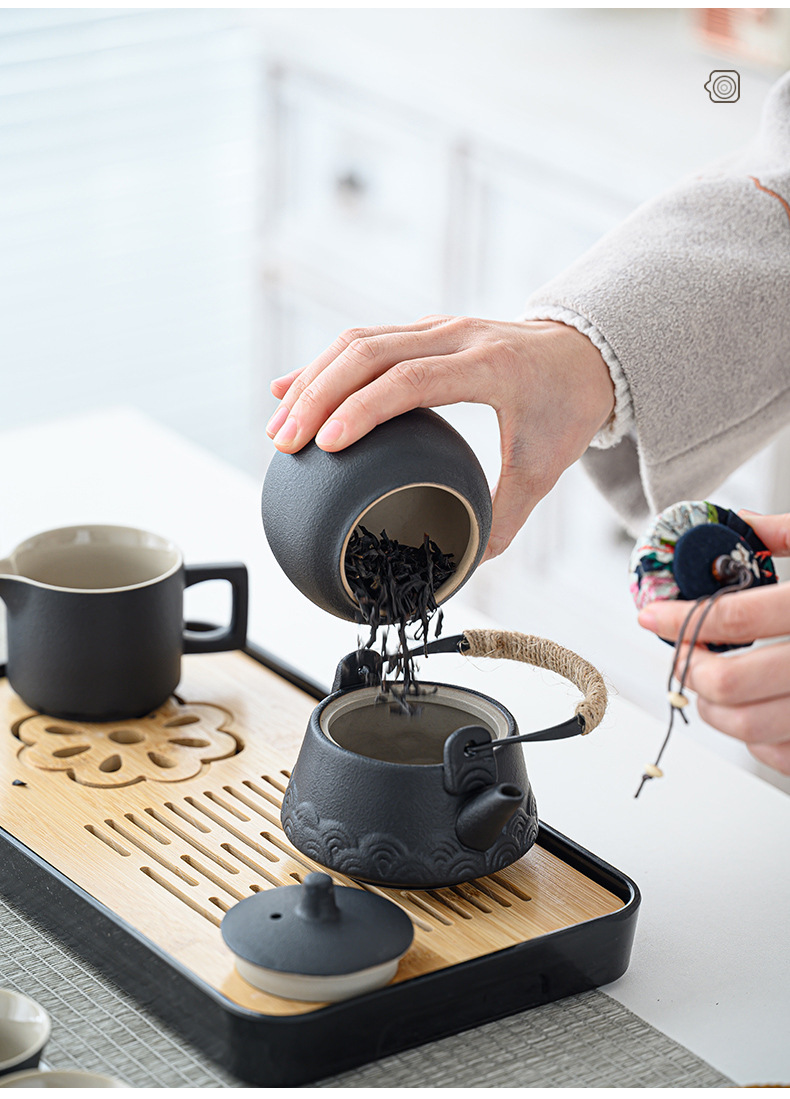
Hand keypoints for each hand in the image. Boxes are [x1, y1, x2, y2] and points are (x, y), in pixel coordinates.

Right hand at [266, 315, 614, 559]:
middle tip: (285, 442)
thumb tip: (466, 561)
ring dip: (312, 380)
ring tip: (280, 426)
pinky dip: (323, 365)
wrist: (586, 351)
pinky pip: (363, 340)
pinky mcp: (423, 330)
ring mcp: (437, 328)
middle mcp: (457, 337)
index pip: (411, 381)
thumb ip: (506, 515)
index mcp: (490, 368)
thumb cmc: (566, 408)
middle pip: (369, 353)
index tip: (326, 444)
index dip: (363, 410)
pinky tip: (290, 389)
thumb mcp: (544, 467)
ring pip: (358, 341)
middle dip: (317, 395)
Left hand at [637, 511, 789, 774]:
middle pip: (731, 685)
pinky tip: (756, 711)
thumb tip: (739, 524)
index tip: (652, 616)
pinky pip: (785, 757)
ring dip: (713, 709)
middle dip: (690, 669)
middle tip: (680, 651)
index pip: (732, 619)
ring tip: (706, 683)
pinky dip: (759, 741)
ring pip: (751, 730)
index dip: (679, 619)